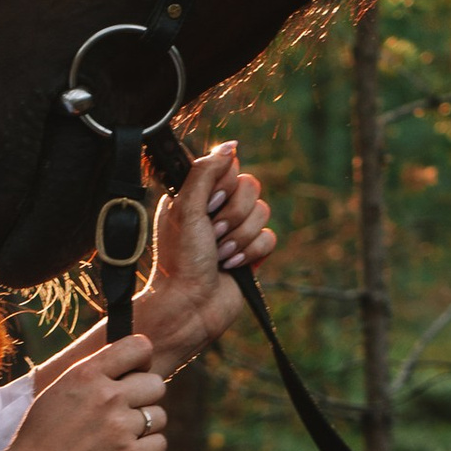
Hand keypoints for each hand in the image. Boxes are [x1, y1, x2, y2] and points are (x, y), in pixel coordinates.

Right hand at [0, 332, 168, 450]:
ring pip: (159, 416)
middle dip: (145, 399)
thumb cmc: (38, 441)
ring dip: (145, 429)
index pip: (139, 347)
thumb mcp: (58, 393)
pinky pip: (159, 443)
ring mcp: (121, 427)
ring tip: (115, 441)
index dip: (142, 362)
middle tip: (123, 417)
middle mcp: (107, 396)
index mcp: (85, 374)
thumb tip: (126, 370)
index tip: (133, 376)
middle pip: (156, 384)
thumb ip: (91, 378)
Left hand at [139, 141, 274, 373]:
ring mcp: (236, 231)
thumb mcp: (185, 208)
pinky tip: (232, 266)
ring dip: (240, 237)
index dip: (224, 187)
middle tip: (212, 235)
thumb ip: (205, 171)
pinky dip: (252, 253)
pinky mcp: (251, 253)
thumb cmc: (180, 259)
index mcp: (197, 193)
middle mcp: (217, 209)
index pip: (230, 168)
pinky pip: (270, 238)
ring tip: (219, 255)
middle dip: (233, 215)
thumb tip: (231, 145)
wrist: (190, 305)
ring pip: (263, 213)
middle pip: (251, 188)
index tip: (208, 205)